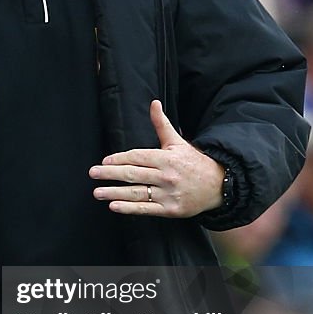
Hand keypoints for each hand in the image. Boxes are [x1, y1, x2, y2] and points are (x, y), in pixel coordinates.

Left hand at [89, 100, 224, 217]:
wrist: (219, 184)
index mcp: (167, 158)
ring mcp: (169, 194)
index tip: (104, 162)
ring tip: (97, 192)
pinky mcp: (171, 210)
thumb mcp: (178, 141)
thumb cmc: (194, 162)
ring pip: (137, 193)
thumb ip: (161, 124)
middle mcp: (167, 176)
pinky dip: (129, 208)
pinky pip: (147, 209)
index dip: (119, 159)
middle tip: (93, 174)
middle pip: (133, 174)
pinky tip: (114, 206)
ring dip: (114, 193)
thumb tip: (154, 103)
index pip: (137, 157)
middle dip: (110, 174)